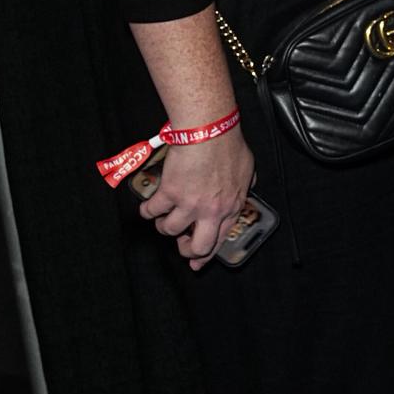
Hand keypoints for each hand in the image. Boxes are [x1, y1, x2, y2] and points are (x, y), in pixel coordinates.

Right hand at [139, 130, 254, 270]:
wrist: (209, 130)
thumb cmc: (228, 144)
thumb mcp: (247, 168)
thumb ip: (245, 184)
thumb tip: (247, 186)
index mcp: (231, 206)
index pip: (220, 240)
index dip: (206, 256)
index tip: (196, 264)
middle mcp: (212, 211)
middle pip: (198, 247)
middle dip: (186, 250)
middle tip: (180, 242)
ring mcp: (190, 204)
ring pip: (170, 230)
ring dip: (163, 225)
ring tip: (162, 215)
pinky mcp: (170, 193)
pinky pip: (152, 211)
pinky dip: (146, 211)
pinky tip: (147, 208)